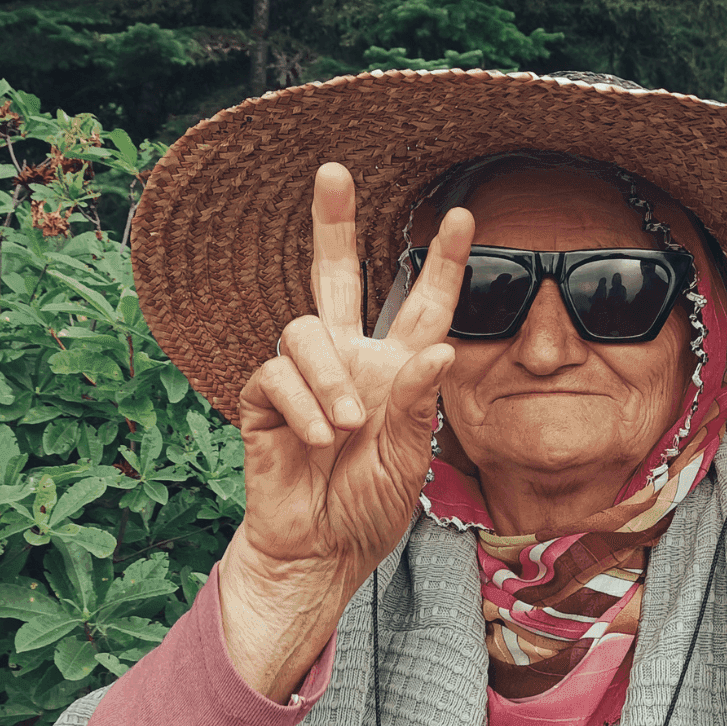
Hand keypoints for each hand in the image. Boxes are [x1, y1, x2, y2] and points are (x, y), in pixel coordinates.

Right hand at [218, 162, 472, 701]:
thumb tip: (441, 348)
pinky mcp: (265, 402)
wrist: (319, 552)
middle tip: (334, 173)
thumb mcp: (410, 458)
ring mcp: (305, 379)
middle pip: (335, 275)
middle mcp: (349, 361)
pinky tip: (320, 441)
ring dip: (332, 378)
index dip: (441, 263)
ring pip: (304, 328)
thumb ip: (421, 403)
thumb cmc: (369, 507)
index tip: (461, 215)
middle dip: (333, 224)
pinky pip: (276, 377)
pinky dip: (305, 408)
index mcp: (395, 370)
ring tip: (349, 428)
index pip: (421, 304)